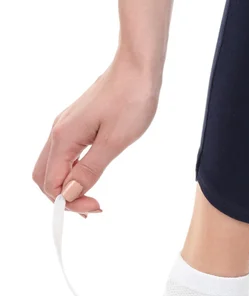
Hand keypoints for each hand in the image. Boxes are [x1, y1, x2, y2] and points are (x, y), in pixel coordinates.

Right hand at [32, 57, 159, 214]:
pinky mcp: (77, 124)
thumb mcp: (114, 141)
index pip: (51, 183)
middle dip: (63, 197)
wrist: (137, 69)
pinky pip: (65, 154)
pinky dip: (72, 172)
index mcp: (64, 138)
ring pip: (53, 165)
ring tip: (92, 199)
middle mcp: (59, 132)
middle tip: (93, 207)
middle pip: (44, 176)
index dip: (69, 202)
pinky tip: (89, 179)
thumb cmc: (131, 101)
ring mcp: (67, 127)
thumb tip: (70, 192)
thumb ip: (90, 169)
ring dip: (67, 186)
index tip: (96, 208)